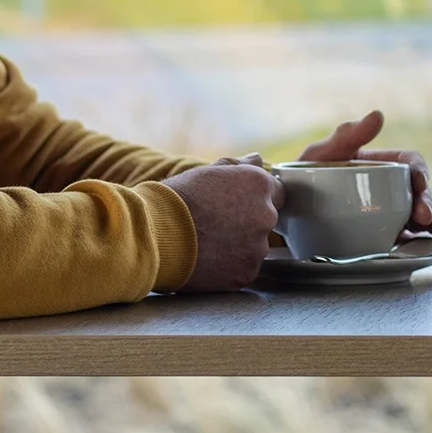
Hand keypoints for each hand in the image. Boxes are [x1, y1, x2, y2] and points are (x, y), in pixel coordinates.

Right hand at [161, 161, 286, 291]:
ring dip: (240, 247)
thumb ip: (237, 166)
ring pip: (255, 248)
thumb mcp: (207, 172)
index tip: (237, 205)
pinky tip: (207, 259)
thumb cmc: (177, 200)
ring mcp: (257, 247)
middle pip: (266, 221)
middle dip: (248, 223)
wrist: (155, 234)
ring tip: (209, 243)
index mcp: (259, 185)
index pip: (276, 193)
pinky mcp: (245, 273)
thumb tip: (255, 159)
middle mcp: (266, 215)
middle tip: (217, 225)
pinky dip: (229, 268)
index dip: (255, 199)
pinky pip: (243, 270)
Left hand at [299, 110, 431, 265]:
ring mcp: (393, 220)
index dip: (420, 173)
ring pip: (425, 224)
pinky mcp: (389, 245)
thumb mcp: (320, 155)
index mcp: (382, 167)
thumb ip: (346, 136)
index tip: (419, 185)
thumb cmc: (303, 180)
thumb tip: (378, 115)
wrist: (284, 217)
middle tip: (431, 222)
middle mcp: (393, 193)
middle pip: (423, 197)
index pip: (411, 164)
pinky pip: (417, 249)